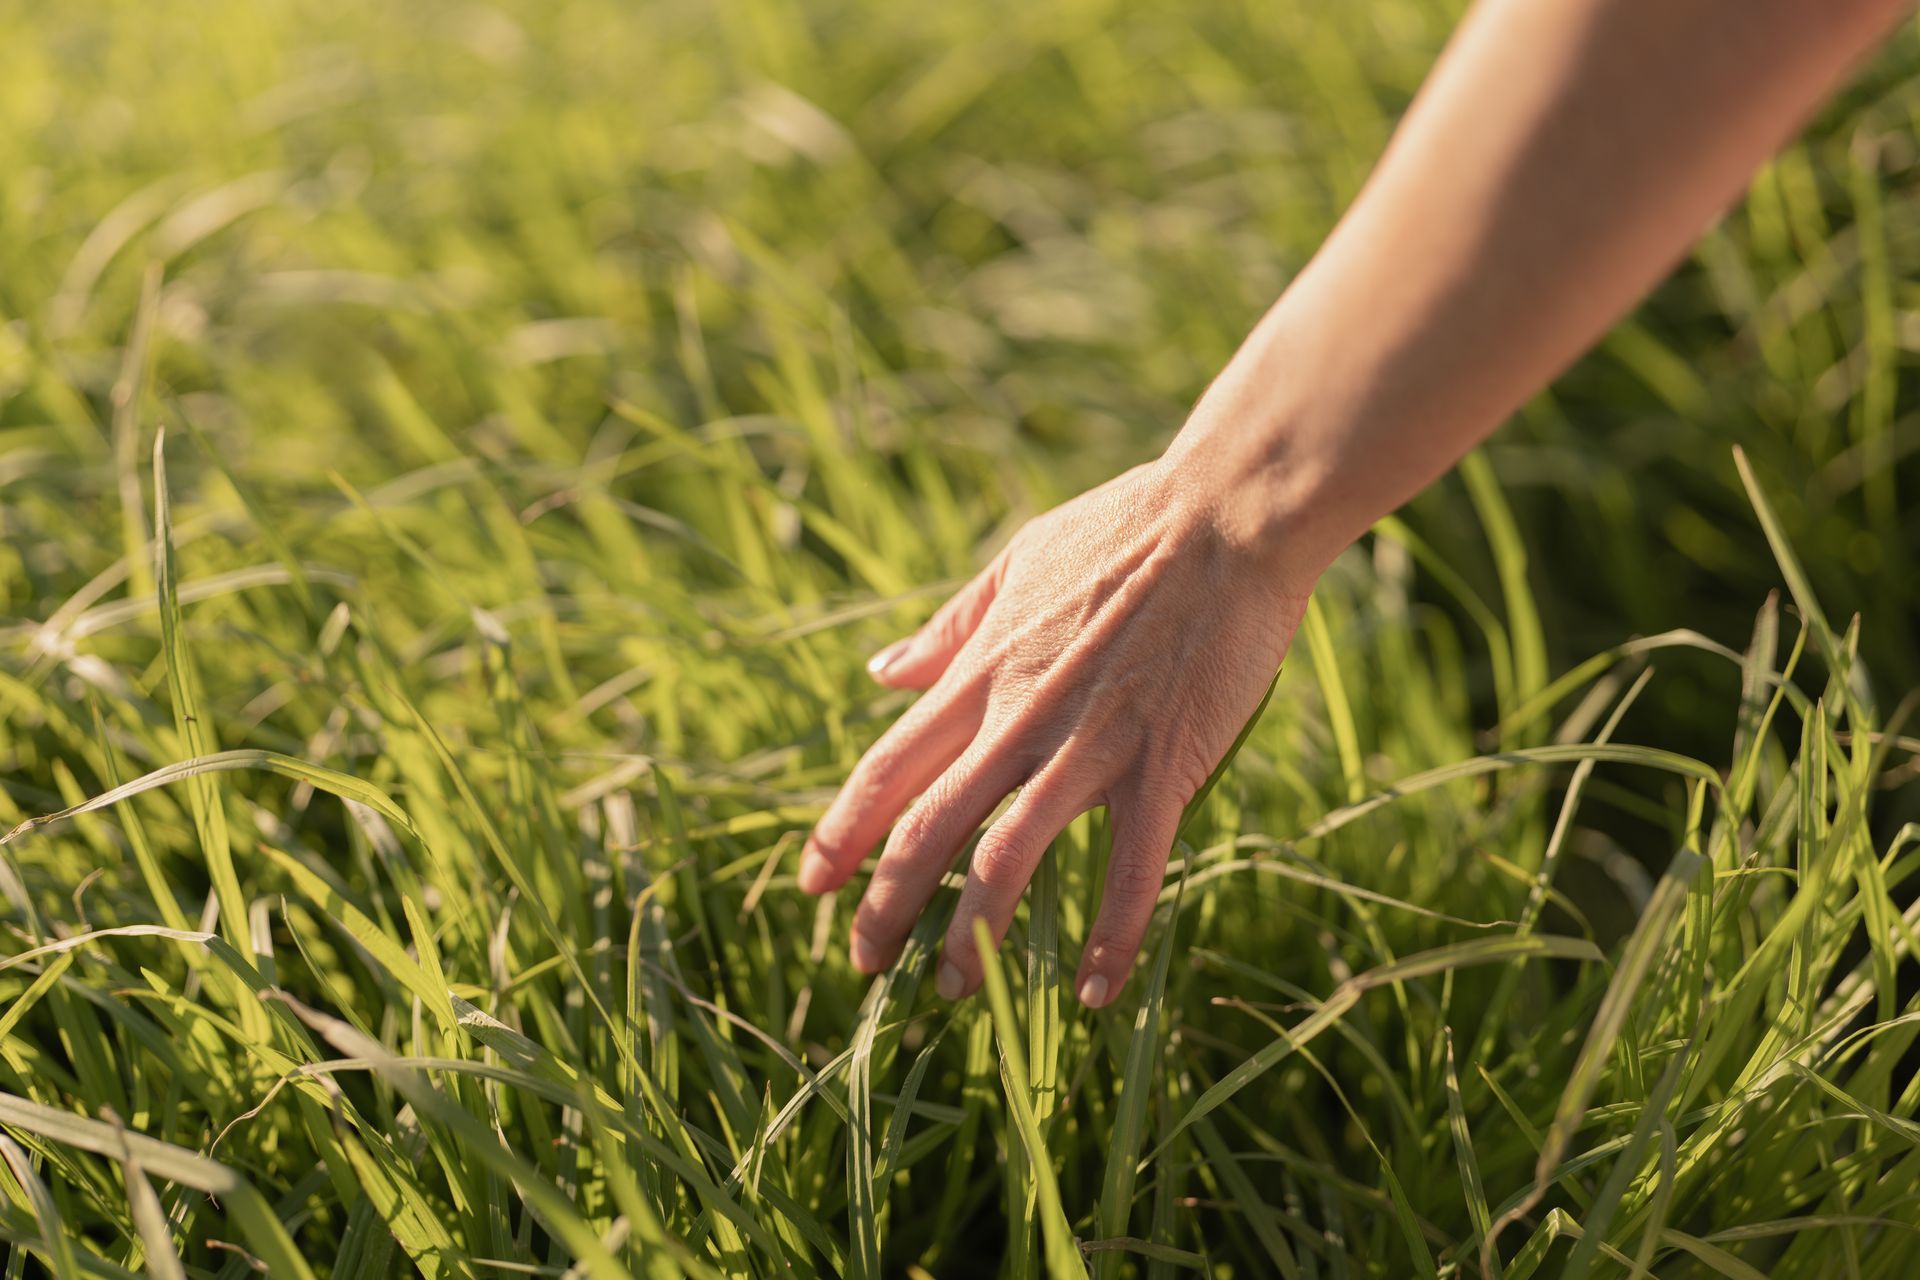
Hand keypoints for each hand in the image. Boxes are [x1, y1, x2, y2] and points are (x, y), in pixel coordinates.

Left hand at [796, 457, 1311, 1006]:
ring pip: (1006, 859)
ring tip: (954, 991)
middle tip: (863, 964)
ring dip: (972, 937)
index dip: (840, 831)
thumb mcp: (1018, 563)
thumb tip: (881, 670)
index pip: (887, 767)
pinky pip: (1130, 868)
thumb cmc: (1127, 529)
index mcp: (980, 672)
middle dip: (884, 906)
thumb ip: (951, 627)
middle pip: (926, 828)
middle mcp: (1017, 717)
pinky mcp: (1161, 764)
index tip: (811, 883)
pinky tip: (1093, 993)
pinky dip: (1110, 936)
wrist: (1227, 516)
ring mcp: (1088, 745)